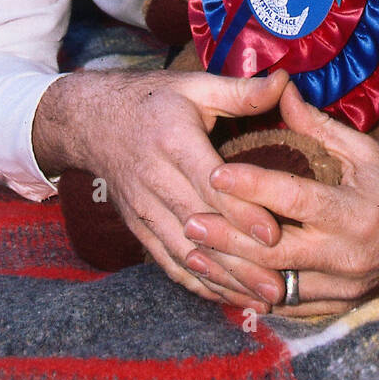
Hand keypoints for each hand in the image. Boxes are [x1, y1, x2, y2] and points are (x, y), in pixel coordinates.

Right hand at [33, 66, 293, 311]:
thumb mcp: (194, 85)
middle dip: (240, 259)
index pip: (209, 184)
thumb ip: (241, 91)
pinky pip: (169, 262)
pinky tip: (230, 298)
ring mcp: (144, 209)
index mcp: (171, 141)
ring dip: (224, 280)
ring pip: (186, 253)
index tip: (274, 233)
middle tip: (279, 284)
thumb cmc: (152, 100)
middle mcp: (154, 180)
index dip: (241, 210)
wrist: (92, 121)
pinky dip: (199, 284)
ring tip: (263, 299)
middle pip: (201, 227)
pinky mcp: (139, 227)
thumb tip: (285, 81)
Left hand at [182, 84, 378, 316]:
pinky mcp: (339, 307)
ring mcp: (344, 289)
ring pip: (276, 287)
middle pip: (275, 253)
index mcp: (356, 213)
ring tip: (193, 252)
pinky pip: (288, 307)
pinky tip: (223, 281)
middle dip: (228, 238)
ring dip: (231, 271)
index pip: (296, 200)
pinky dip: (253, 294)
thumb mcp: (367, 152)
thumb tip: (281, 89)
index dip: (253, 186)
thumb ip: (320, 127)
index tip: (214, 173)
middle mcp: (349, 257)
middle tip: (188, 220)